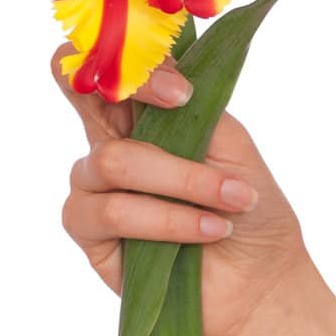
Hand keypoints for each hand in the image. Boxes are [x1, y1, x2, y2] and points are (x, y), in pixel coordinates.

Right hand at [52, 43, 312, 335]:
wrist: (259, 278)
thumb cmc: (248, 208)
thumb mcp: (231, 142)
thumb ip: (193, 106)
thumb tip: (164, 85)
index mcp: (139, 113)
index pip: (103, 62)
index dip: (125, 57)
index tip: (180, 88)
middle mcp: (107, 143)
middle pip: (75, 87)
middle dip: (142, 96)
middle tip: (187, 105)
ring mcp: (93, 188)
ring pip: (111, 161)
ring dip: (180, 181)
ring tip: (229, 204)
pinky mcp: (90, 234)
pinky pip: (111, 212)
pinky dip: (165, 220)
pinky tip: (205, 231)